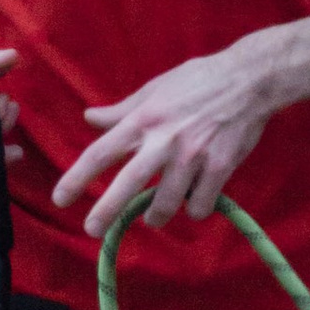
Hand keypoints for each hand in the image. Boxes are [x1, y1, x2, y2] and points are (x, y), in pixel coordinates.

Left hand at [54, 40, 279, 234]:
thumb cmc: (199, 80)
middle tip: (92, 230)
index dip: (77, 177)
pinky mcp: (219, 168)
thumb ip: (122, 110)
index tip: (60, 198)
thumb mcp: (155, 88)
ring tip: (154, 217)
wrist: (249, 80)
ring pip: (166, 204)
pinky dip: (194, 208)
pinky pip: (199, 205)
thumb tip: (90, 118)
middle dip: (106, 211)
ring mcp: (193, 156)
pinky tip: (195, 201)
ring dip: (157, 216)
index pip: (101, 152)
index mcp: (143, 119)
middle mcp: (164, 140)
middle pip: (127, 183)